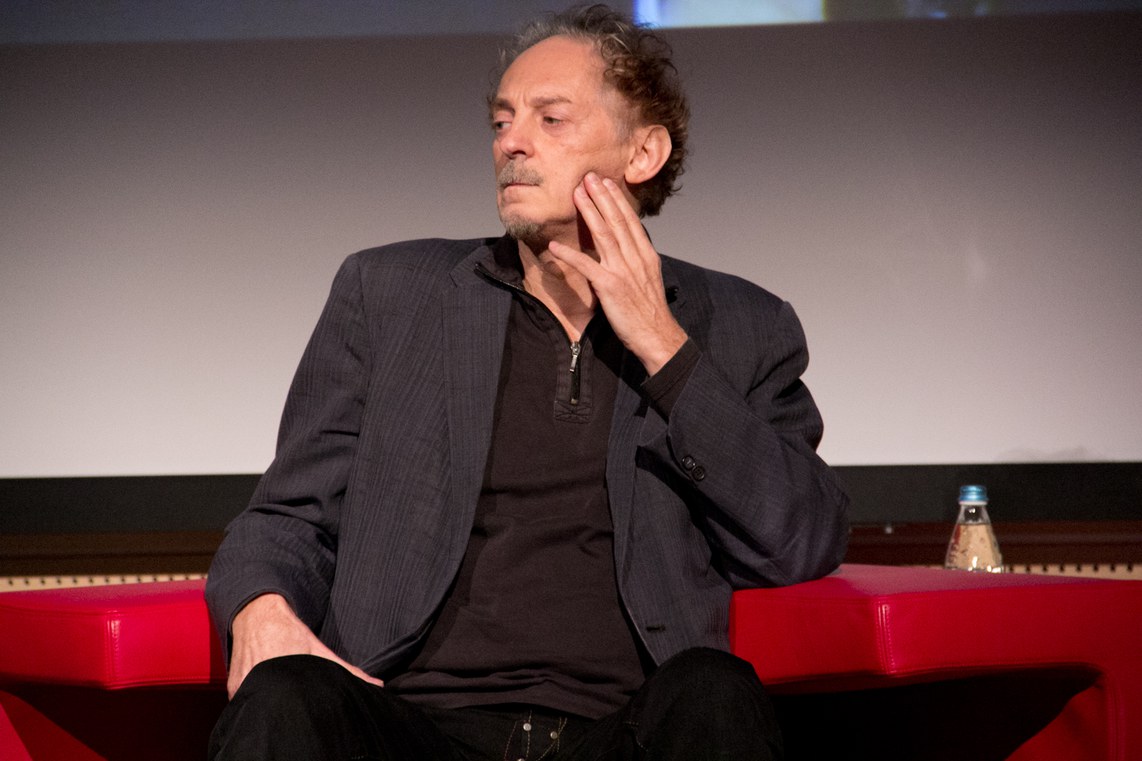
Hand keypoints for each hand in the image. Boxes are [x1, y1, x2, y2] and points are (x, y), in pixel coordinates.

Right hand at [226, 593, 383, 698]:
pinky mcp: (233, 688)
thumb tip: (376, 685)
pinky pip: (244, 703)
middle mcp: (260, 681)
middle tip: (293, 703)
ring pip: (258, 706)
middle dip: (285, 708)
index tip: (304, 710)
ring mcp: (243, 686)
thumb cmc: (291, 633)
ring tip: (279, 698)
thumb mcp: (320, 651)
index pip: (293, 704)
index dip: (300, 710)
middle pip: (275, 707)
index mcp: (283, 673)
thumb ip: (347, 670)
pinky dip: (254, 702)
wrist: (257, 614)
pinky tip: (263, 697)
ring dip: (268, 704)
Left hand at [547, 172, 686, 374]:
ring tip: (576, 194)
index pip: (630, 220)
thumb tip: (628, 244)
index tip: (605, 183)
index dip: (616, 200)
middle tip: (588, 177)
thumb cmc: (650, 310)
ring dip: (588, 212)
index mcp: (645, 254)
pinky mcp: (609, 287)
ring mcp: (622, 271)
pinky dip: (570, 255)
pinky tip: (555, 247)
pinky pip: (586, 267)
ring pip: (604, 234)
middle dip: (601, 196)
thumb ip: (638, 258)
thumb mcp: (650, 277)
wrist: (657, 335)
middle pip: (616, 221)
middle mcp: (635, 258)